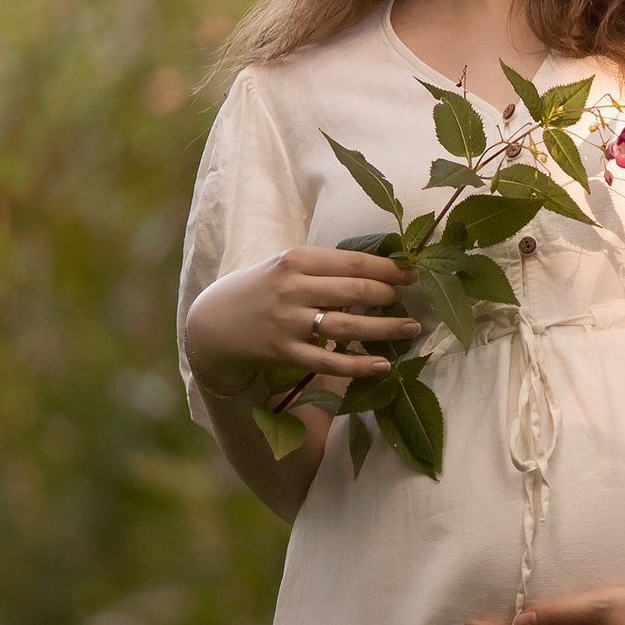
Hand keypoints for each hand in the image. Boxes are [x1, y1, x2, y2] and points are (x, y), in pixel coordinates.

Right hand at [184, 243, 419, 399]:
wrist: (212, 324)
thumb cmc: (259, 291)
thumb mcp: (285, 266)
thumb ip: (323, 267)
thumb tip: (378, 267)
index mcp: (296, 259)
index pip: (353, 261)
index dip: (389, 268)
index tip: (412, 273)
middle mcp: (293, 287)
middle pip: (356, 290)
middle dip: (391, 296)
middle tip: (412, 301)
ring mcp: (288, 321)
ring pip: (347, 325)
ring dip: (385, 328)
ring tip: (411, 330)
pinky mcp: (284, 352)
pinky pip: (329, 361)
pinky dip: (359, 364)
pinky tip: (383, 365)